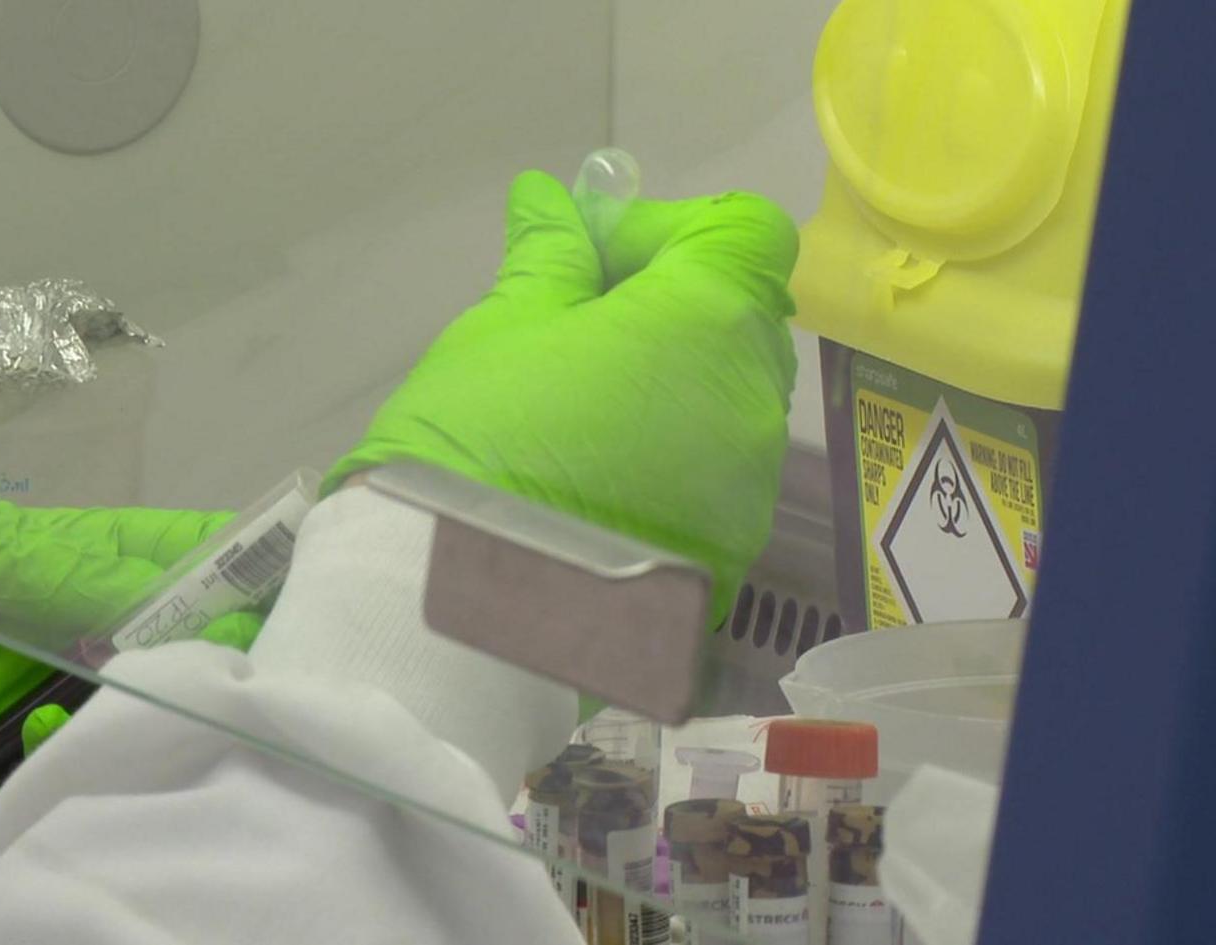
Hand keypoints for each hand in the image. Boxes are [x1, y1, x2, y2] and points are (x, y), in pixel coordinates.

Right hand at [328, 171, 798, 624]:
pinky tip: (589, 490)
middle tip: (571, 332)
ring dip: (670, 388)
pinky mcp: (728, 561)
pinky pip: (712, 480)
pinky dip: (667, 463)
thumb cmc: (474, 445)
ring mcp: (747, 490)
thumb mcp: (496, 333)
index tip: (594, 259)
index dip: (670, 229)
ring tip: (575, 419)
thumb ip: (547, 261)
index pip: (741, 230)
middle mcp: (754, 400)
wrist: (462, 616)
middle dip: (667, 308)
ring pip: (728, 402)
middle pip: (739, 316)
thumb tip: (549, 200)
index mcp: (707, 319)